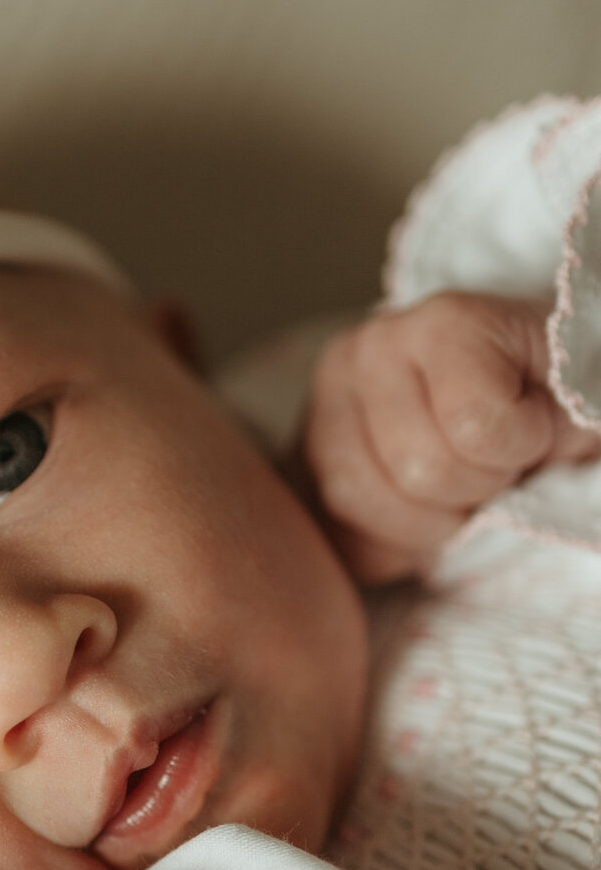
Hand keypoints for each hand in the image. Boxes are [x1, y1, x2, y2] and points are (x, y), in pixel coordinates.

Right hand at [303, 292, 600, 582]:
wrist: (490, 390)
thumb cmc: (539, 395)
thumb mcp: (576, 393)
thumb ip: (571, 414)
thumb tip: (554, 448)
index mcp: (442, 324)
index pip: (478, 426)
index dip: (523, 448)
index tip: (534, 431)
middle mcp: (363, 352)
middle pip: (418, 469)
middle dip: (473, 489)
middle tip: (492, 470)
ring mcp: (319, 408)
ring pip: (360, 502)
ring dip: (426, 523)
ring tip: (456, 495)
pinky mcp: (298, 463)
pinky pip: (338, 534)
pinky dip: (389, 546)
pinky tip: (421, 516)